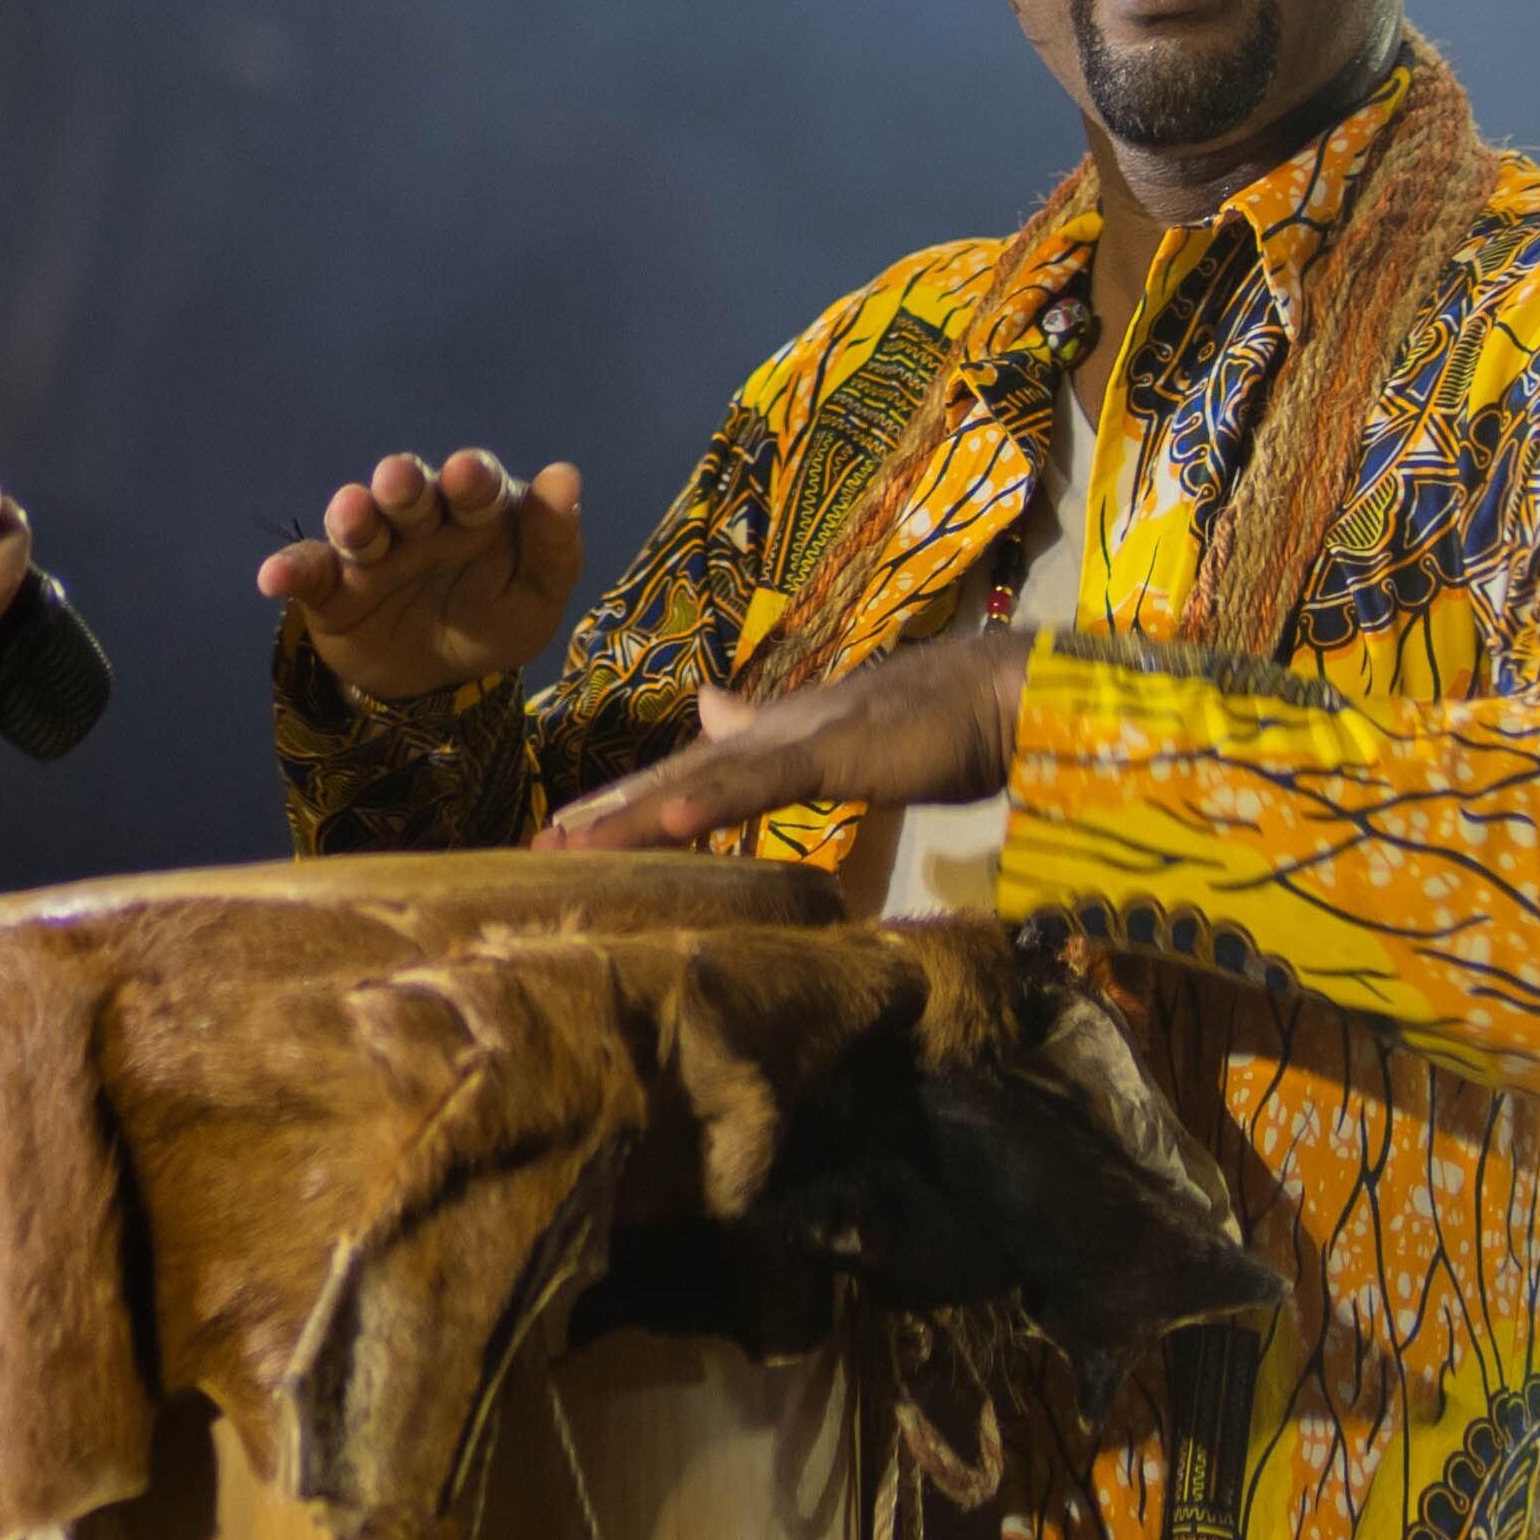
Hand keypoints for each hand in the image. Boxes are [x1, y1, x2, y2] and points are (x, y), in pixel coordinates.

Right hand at [253, 448, 584, 702]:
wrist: (436, 682)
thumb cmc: (491, 621)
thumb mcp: (536, 595)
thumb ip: (553, 543)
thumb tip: (565, 475)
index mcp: (473, 512)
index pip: (474, 485)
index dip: (470, 478)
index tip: (468, 476)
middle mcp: (418, 520)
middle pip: (408, 492)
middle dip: (403, 483)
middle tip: (400, 482)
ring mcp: (371, 551)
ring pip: (358, 524)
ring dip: (353, 516)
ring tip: (351, 518)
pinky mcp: (329, 587)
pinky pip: (307, 574)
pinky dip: (288, 571)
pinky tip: (273, 577)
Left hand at [535, 628, 1031, 851]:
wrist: (1004, 693)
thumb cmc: (935, 721)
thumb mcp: (837, 736)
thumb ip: (771, 734)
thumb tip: (712, 709)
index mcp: (771, 737)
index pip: (683, 775)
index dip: (622, 803)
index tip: (564, 833)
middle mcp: (769, 731)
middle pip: (670, 777)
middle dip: (604, 813)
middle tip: (536, 846)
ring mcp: (797, 738)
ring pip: (698, 780)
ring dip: (632, 814)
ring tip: (571, 843)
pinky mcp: (833, 751)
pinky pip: (763, 782)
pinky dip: (712, 799)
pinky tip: (667, 820)